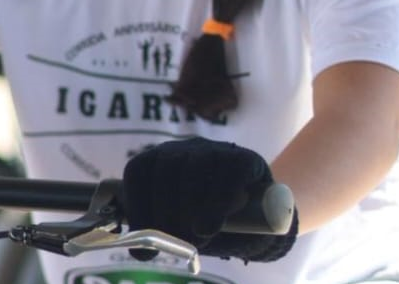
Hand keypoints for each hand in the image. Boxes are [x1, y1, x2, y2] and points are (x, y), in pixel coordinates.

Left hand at [122, 137, 297, 262]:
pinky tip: (218, 220)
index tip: (146, 244)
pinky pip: (231, 170)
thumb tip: (141, 249)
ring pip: (197, 166)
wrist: (260, 223)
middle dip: (168, 211)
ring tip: (200, 236)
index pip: (139, 171)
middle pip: (165, 167)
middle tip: (179, 243)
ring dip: (195, 206)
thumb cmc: (212, 225)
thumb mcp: (182, 230)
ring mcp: (215, 149)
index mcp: (160, 162)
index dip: (138, 207)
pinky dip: (222, 198)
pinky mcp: (245, 158)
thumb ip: (162, 233)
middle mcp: (184, 149)